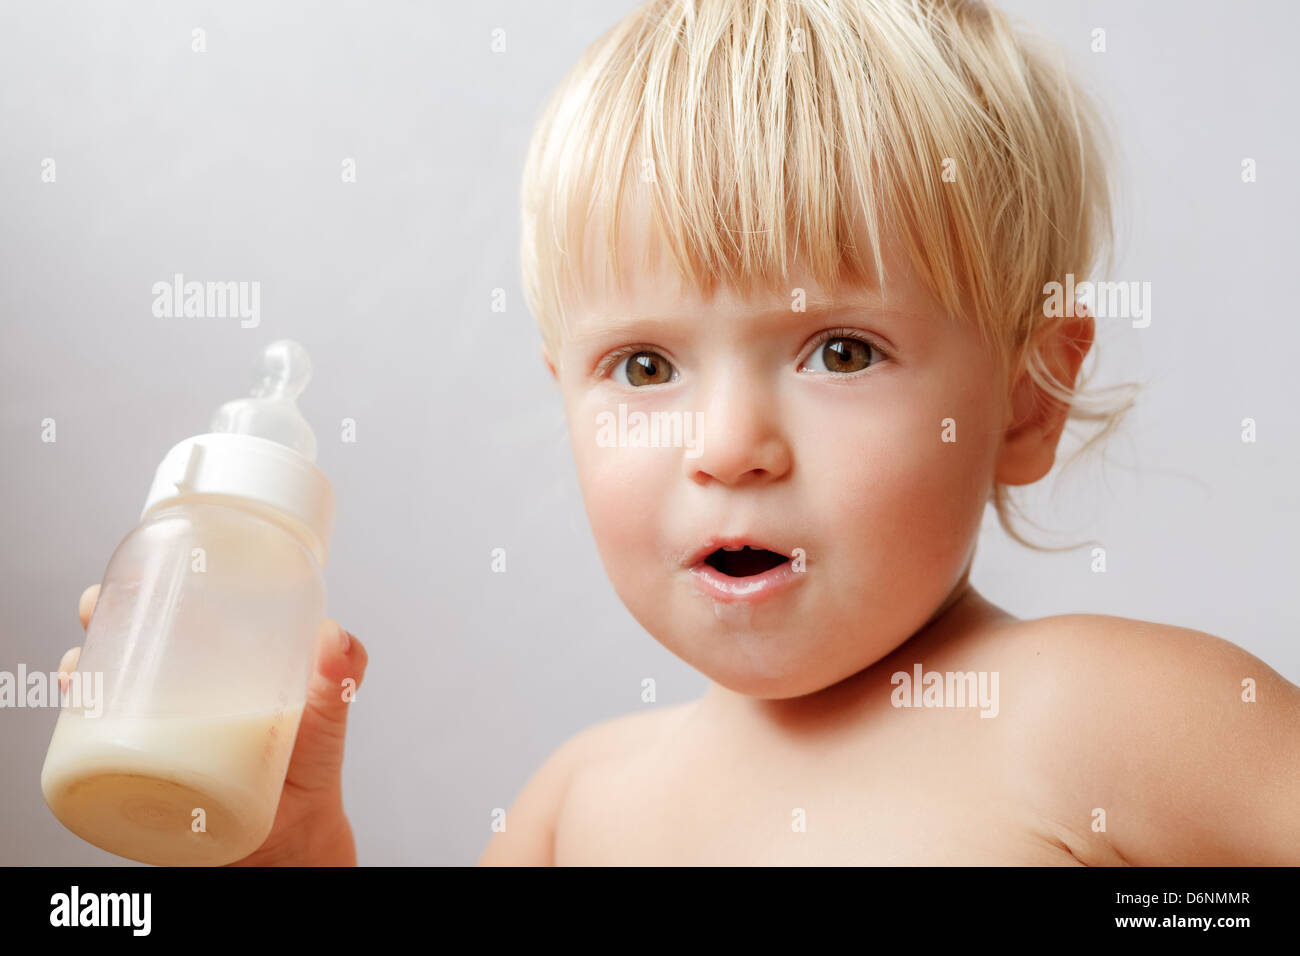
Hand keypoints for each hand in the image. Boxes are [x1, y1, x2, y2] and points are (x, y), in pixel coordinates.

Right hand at [62, 584, 368, 865]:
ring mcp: (160, 734)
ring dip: (84, 674)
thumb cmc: (310, 766)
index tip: (134, 571)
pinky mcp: (144, 778)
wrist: (294, 839)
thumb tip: (335, 637)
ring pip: (109, 693)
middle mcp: (184, 693)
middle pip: (133, 646)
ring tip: (82, 670)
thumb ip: (342, 677)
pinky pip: (101, 754)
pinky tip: (76, 725)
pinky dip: (79, 737)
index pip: (181, 614)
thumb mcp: (329, 715)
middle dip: (104, 621)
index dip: (152, 587)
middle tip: (96, 611)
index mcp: (224, 665)